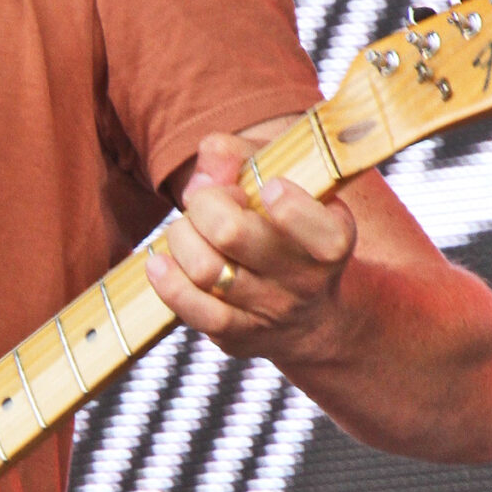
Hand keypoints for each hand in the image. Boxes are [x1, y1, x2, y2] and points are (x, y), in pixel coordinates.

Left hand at [143, 125, 356, 365]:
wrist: (312, 314)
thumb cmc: (287, 229)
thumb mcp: (284, 181)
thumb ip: (243, 156)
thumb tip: (209, 161)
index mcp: (331, 239)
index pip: (315, 227)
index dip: (285, 201)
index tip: (269, 188)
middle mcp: (304, 280)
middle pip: (232, 234)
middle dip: (206, 204)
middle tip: (208, 201)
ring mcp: (270, 311)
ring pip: (205, 270)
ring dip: (182, 237)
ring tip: (188, 229)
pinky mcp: (238, 335)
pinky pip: (194, 311)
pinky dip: (168, 282)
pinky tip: (160, 262)